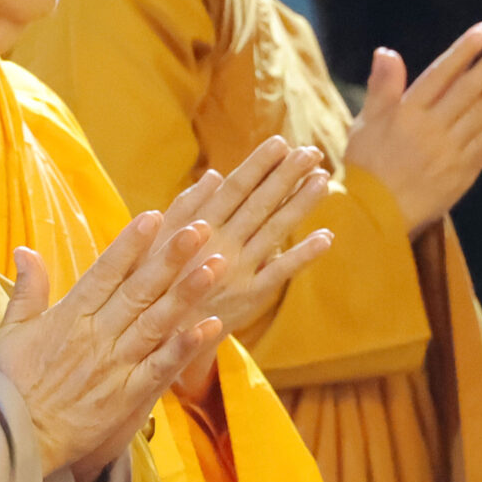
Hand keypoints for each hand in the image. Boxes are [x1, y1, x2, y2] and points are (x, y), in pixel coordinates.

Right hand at [0, 211, 223, 477]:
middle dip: (170, 256)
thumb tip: (25, 249)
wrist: (13, 439)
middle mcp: (96, 335)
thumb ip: (26, 291)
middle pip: (139, 289)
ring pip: (157, 321)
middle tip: (200, 227)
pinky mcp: (127, 395)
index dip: (131, 243)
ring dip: (187, 292)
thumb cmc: (7, 386)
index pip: (105, 271)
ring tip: (214, 264)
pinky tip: (210, 325)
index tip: (154, 216)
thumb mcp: (9, 332)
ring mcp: (115, 365)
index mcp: (68, 316)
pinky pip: (162, 367)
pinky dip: (186, 346)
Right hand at [170, 136, 333, 367]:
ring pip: (274, 231)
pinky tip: (326, 237)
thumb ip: (186, 207)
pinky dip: (303, 255)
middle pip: (258, 205)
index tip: (280, 143)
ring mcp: (237, 272)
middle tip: (312, 152)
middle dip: (286, 176)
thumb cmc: (154, 283)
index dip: (258, 166)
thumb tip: (214, 175)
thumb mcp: (157, 241)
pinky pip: (280, 273)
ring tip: (323, 180)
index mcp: (197, 229)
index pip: (233, 190)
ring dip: (300, 205)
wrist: (157, 339)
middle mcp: (219, 246)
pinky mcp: (249, 298)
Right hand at [344, 23, 481, 231]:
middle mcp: (433, 129)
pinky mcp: (464, 171)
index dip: (463, 52)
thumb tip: (387, 52)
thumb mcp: (365, 123)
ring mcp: (452, 151)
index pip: (441, 75)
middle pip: (468, 90)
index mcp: (407, 114)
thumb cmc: (367, 166)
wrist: (376, 214)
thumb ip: (381, 88)